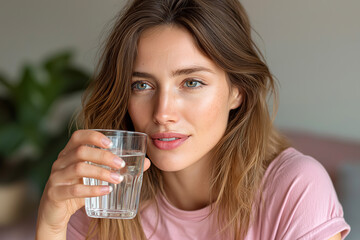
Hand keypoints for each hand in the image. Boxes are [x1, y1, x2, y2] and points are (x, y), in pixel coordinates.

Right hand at [36, 130, 150, 238]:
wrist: (55, 212)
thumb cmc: (78, 188)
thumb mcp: (94, 177)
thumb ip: (115, 168)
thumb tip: (146, 162)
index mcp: (69, 153)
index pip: (78, 136)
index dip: (94, 136)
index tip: (111, 143)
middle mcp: (60, 162)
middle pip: (81, 151)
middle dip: (103, 156)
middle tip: (120, 164)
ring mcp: (56, 177)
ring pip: (78, 168)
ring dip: (101, 173)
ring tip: (117, 179)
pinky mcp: (54, 194)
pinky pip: (74, 190)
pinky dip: (92, 190)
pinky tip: (106, 191)